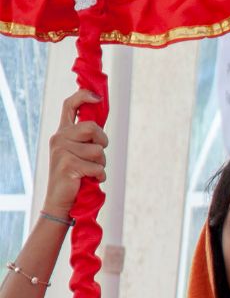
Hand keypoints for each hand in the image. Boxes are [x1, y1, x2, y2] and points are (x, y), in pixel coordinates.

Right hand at [43, 90, 106, 217]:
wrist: (61, 201)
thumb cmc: (76, 176)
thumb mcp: (80, 152)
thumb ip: (88, 136)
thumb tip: (101, 113)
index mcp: (63, 132)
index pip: (70, 105)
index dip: (84, 96)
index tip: (98, 98)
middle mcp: (59, 138)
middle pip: (92, 128)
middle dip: (102, 142)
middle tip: (97, 157)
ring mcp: (61, 151)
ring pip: (98, 150)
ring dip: (101, 164)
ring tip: (89, 171)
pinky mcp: (67, 165)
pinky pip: (97, 167)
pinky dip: (99, 176)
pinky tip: (89, 180)